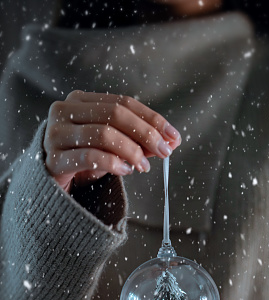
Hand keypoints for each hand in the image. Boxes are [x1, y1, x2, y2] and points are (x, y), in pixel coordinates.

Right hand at [43, 90, 180, 191]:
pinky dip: (113, 163)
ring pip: (104, 134)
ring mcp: (56, 134)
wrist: (49, 183)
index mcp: (80, 100)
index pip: (123, 102)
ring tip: (144, 166)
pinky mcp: (53, 159)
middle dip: (146, 133)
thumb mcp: (113, 147)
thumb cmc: (83, 160)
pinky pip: (89, 157)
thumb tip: (171, 141)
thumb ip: (138, 141)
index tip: (173, 136)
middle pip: (115, 114)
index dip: (152, 118)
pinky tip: (125, 171)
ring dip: (132, 151)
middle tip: (165, 152)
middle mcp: (64, 110)